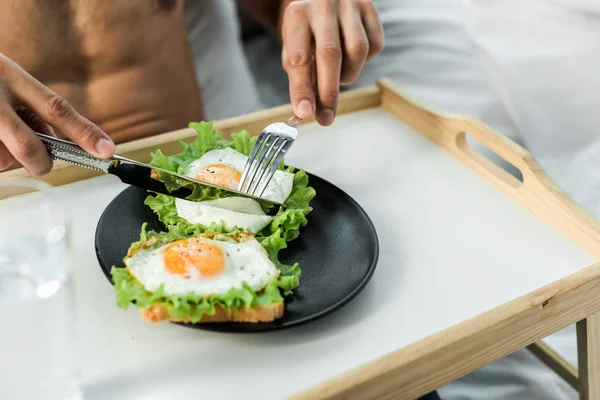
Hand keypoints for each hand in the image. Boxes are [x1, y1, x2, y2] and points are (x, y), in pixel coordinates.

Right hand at [0, 53, 114, 175]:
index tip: (107, 151)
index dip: (85, 132)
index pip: (57, 108)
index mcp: (12, 78)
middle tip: (42, 163)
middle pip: (29, 147)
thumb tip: (55, 142)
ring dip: (5, 158)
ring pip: (2, 161)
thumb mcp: (9, 81)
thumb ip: (32, 108)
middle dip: (41, 163)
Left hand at [281, 0, 383, 125]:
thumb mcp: (295, 48)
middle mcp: (324, 6)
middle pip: (330, 54)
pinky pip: (374, 45)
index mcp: (297, 15)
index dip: (302, 88)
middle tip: (326, 117)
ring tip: (337, 76)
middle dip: (329, 92)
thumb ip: (301, 77)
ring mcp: (350, 5)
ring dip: (348, 74)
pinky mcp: (370, 9)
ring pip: (358, 51)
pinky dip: (363, 61)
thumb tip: (309, 111)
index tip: (305, 112)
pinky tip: (351, 58)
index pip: (299, 57)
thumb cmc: (307, 31)